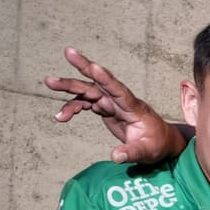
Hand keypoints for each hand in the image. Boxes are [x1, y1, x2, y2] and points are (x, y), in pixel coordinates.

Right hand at [44, 47, 178, 162]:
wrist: (160, 143)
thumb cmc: (157, 145)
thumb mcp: (147, 152)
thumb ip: (131, 153)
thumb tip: (115, 157)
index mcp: (134, 107)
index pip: (119, 91)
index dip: (107, 80)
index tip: (95, 67)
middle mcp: (121, 101)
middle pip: (100, 83)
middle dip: (84, 68)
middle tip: (68, 52)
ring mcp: (112, 103)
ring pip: (88, 91)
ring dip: (69, 87)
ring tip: (49, 82)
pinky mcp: (106, 109)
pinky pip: (86, 104)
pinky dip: (73, 108)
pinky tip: (61, 117)